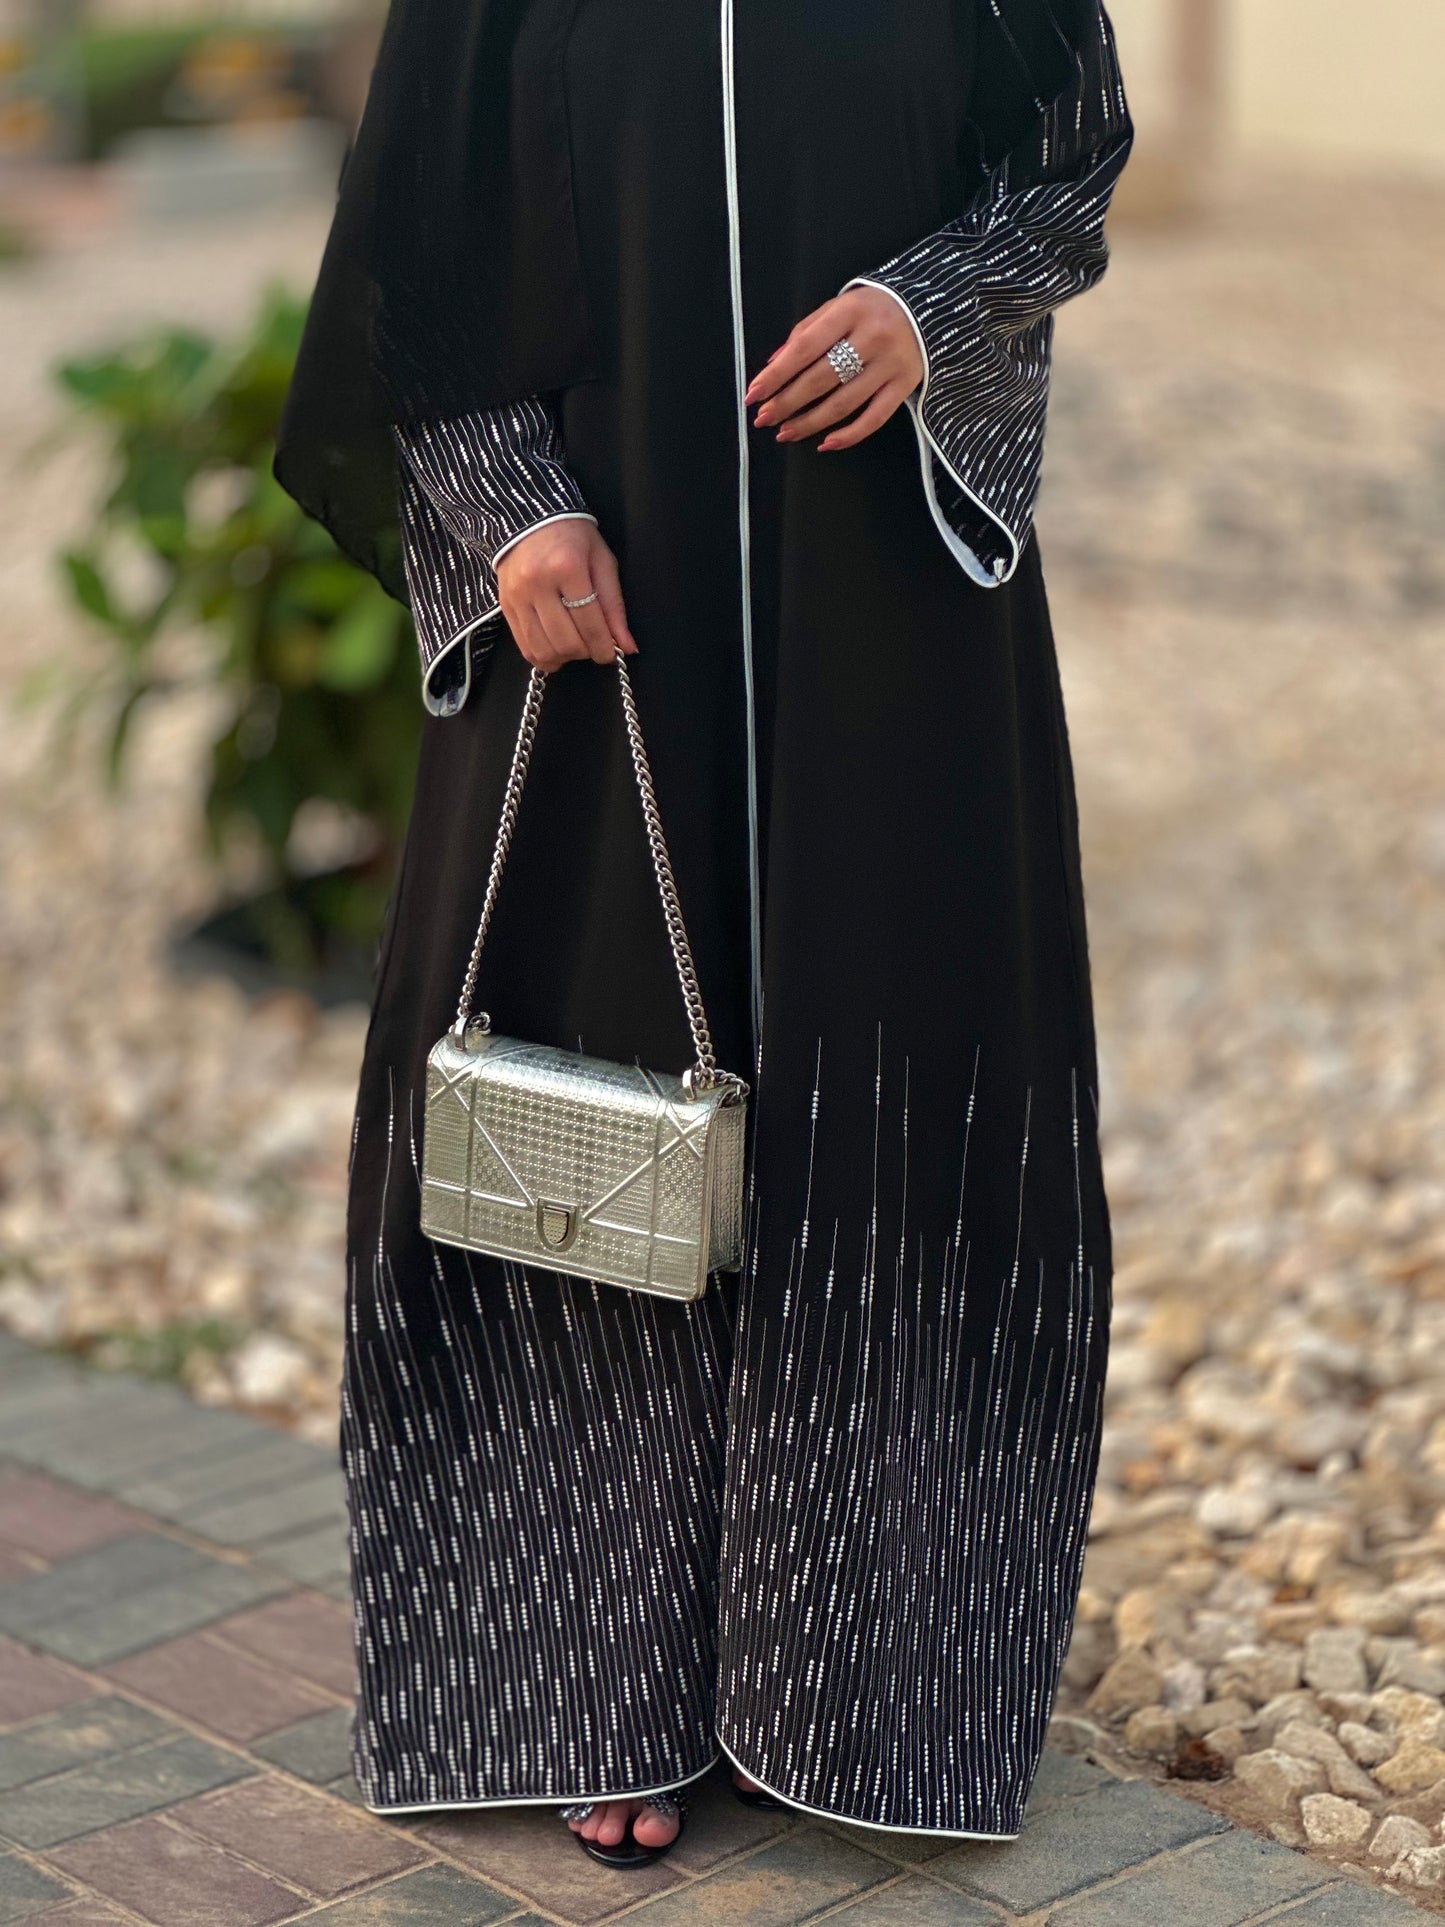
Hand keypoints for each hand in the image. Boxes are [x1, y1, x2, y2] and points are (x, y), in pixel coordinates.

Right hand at [495, 518, 637, 671]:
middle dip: (586, 652)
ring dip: (565, 658)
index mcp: (568, 568)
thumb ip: (614, 606)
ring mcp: (517, 596)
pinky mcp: (505, 605)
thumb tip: (627, 647)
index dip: (603, 647)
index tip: (612, 654)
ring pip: (543, 650)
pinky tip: (556, 651)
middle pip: (566, 642)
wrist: (531, 518)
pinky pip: (524, 646)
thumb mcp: (602, 562)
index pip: (589, 623)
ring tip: (575, 647)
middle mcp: (538, 584)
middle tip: (594, 645)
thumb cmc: (574, 537)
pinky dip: (543, 657)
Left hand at [745, 285, 923, 451]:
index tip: (754, 394)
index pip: (804, 348)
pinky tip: (825, 443)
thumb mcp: (838, 308)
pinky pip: (874, 419)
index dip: (776, 375)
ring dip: (810, 423)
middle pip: (821, 379)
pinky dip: (849, 435)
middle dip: (787, 402)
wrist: (927, 307)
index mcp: (849, 311)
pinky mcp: (905, 386)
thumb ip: (805, 333)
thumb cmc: (872, 309)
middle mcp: (872, 337)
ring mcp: (890, 364)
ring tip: (785, 433)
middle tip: (764, 419)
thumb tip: (773, 366)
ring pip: (843, 403)